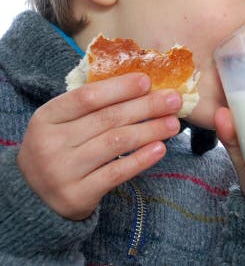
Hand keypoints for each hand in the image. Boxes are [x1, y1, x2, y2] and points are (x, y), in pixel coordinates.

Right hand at [17, 73, 182, 219]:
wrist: (33, 198)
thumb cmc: (60, 149)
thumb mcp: (62, 124)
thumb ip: (93, 106)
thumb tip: (143, 85)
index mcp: (45, 118)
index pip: (86, 97)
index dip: (119, 87)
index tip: (147, 81)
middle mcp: (50, 144)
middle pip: (107, 119)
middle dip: (146, 106)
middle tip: (174, 100)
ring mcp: (62, 171)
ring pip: (115, 143)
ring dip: (150, 130)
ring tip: (173, 124)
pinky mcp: (76, 195)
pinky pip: (116, 173)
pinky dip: (141, 159)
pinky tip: (160, 149)